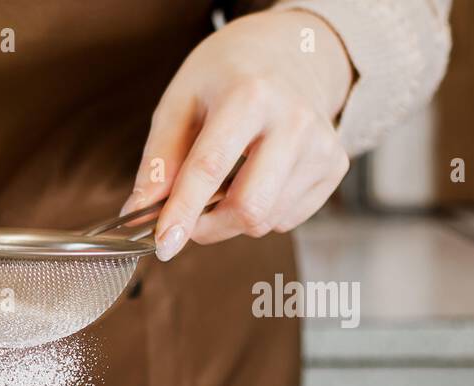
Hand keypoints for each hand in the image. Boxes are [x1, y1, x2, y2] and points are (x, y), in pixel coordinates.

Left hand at [125, 10, 352, 260]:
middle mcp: (294, 120)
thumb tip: (138, 210)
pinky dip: (262, 212)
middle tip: (188, 215)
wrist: (288, 53)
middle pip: (249, 208)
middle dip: (208, 226)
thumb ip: (158, 160)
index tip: (164, 244)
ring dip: (232, 219)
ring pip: (266, 221)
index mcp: (249, 96)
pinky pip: (285, 219)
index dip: (183, 212)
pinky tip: (258, 178)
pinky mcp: (335, 166)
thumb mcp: (179, 104)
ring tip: (227, 182)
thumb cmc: (225, 80)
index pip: (210, 168)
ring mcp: (322, 145)